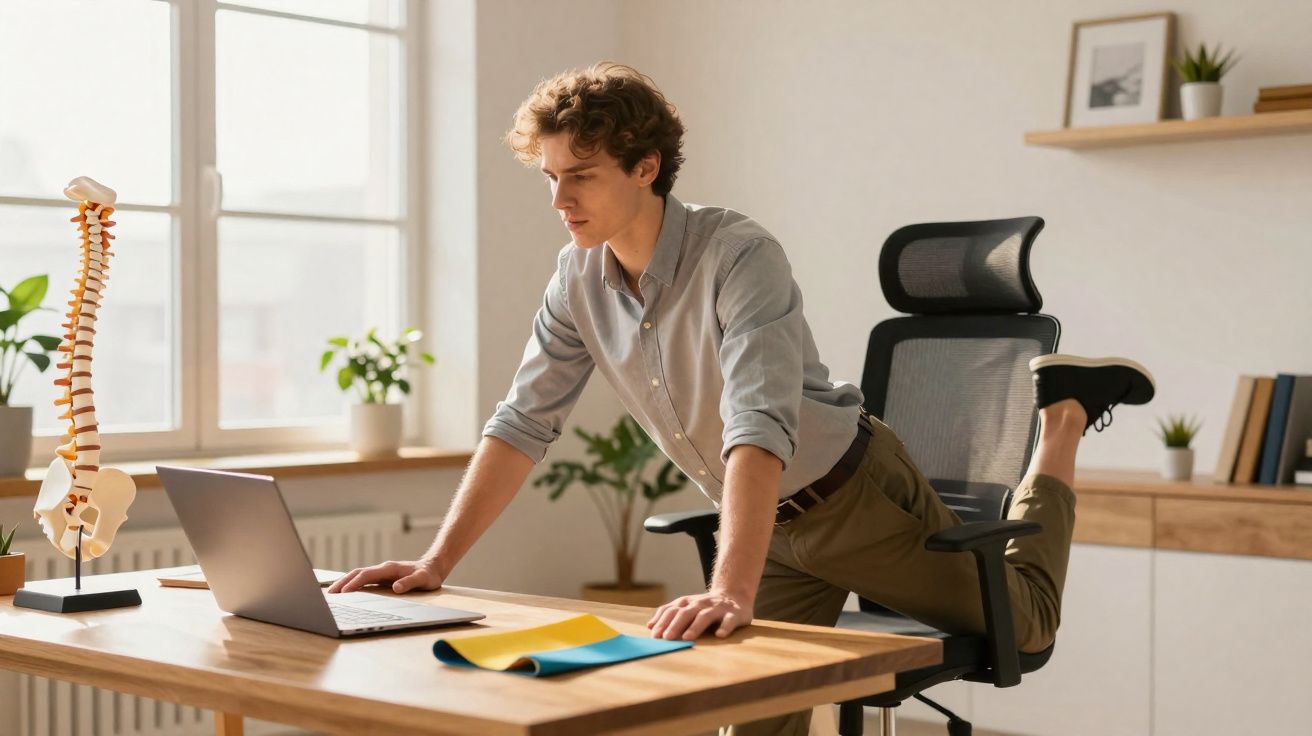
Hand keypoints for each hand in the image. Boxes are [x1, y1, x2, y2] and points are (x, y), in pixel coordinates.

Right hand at [327, 559, 443, 594]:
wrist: (433, 567)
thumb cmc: (428, 575)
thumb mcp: (423, 580)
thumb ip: (410, 583)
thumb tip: (396, 588)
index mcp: (389, 569)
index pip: (366, 575)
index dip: (354, 583)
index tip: (344, 593)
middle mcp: (382, 569)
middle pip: (357, 573)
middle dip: (342, 582)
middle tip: (329, 594)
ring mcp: (381, 573)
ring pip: (357, 575)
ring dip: (344, 582)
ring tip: (331, 593)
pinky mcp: (381, 578)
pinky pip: (362, 580)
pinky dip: (351, 584)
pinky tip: (345, 592)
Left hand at [646, 589, 753, 639]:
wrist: (735, 595)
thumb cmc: (705, 607)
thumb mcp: (687, 607)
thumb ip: (670, 615)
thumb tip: (649, 626)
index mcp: (688, 603)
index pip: (672, 610)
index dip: (662, 622)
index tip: (654, 635)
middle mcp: (701, 604)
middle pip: (685, 613)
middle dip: (675, 625)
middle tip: (667, 638)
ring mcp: (717, 608)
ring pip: (705, 616)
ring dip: (695, 627)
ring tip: (687, 638)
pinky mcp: (734, 614)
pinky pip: (729, 620)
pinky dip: (724, 627)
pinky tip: (720, 635)